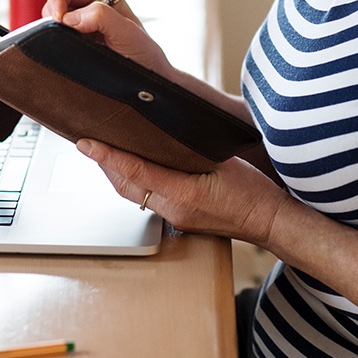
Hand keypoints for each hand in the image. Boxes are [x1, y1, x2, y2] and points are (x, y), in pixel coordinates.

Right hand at [42, 0, 176, 77]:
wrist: (150, 81)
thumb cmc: (145, 54)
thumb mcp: (129, 33)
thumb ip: (103, 18)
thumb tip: (71, 18)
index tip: (59, 19)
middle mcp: (88, 10)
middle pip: (55, 2)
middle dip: (52, 16)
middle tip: (62, 35)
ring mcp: (80, 30)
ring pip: (51, 22)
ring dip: (53, 32)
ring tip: (72, 47)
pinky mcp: (75, 47)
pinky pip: (55, 41)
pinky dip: (54, 45)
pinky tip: (69, 54)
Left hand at [76, 138, 286, 246]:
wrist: (271, 222)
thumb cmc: (254, 191)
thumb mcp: (223, 163)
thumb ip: (190, 151)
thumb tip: (162, 135)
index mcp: (184, 194)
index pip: (135, 170)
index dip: (108, 155)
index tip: (86, 143)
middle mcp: (173, 210)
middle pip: (126, 185)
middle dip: (104, 164)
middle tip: (87, 141)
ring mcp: (175, 218)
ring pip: (134, 194)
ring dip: (116, 173)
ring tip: (103, 151)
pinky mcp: (179, 220)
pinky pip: (147, 199)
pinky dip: (134, 181)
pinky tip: (132, 168)